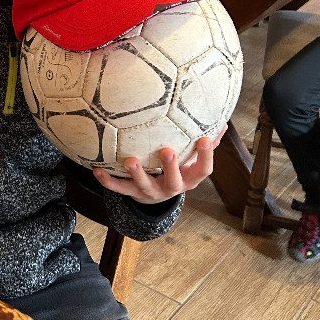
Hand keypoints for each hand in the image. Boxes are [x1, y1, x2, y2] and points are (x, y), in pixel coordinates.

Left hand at [92, 129, 224, 205]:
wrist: (158, 198)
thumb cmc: (179, 171)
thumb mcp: (194, 161)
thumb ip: (207, 144)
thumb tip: (222, 121)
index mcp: (189, 178)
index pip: (203, 170)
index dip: (205, 156)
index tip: (204, 139)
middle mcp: (172, 188)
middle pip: (174, 182)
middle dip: (171, 167)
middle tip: (167, 151)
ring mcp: (151, 192)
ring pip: (144, 186)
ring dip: (137, 174)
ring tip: (130, 160)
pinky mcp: (133, 193)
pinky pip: (118, 188)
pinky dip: (107, 180)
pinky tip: (97, 169)